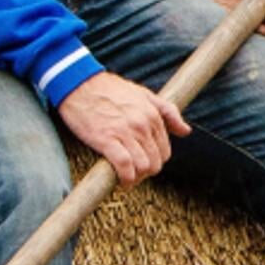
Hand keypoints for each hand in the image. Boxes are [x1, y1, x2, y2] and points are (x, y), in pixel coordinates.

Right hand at [57, 72, 190, 184]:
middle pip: (156, 162)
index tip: (143, 162)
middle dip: (146, 172)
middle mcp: (142, 124)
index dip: (155, 160)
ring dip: (136, 177)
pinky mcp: (107, 140)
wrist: (78, 83)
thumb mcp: (143, 94)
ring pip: (143, 167)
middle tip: (133, 172)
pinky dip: (126, 178)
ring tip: (127, 177)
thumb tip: (186, 131)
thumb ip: (167, 111)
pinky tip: (121, 181)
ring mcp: (126, 132)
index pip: (164, 150)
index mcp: (153, 115)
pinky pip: (125, 166)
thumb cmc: (109, 89)